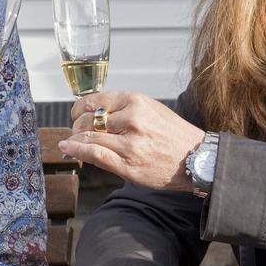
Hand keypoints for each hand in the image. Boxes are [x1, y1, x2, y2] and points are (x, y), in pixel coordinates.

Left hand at [58, 92, 204, 190]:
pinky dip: (77, 151)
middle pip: (88, 120)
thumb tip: (93, 115)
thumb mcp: (151, 110)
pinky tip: (68, 150)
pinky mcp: (128, 165)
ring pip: (89, 137)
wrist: (197, 158)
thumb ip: (124, 110)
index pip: (94, 100)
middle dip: (76, 126)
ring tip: (70, 143)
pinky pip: (95, 154)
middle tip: (75, 131)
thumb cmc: (173, 134)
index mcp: (137, 101)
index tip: (76, 114)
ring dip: (74, 140)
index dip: (79, 108)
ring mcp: (130, 143)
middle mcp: (132, 119)